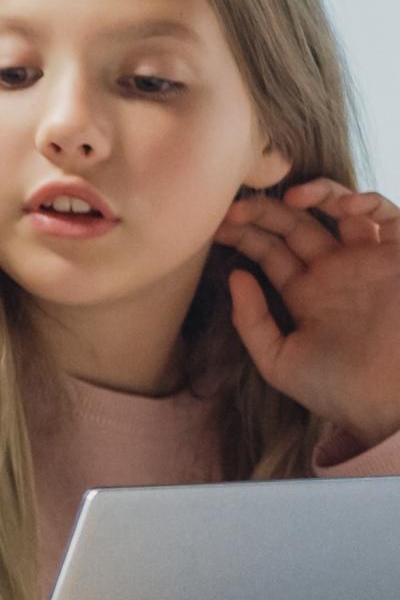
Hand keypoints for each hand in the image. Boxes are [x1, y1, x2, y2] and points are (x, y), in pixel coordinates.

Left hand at [220, 182, 399, 447]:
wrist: (391, 406)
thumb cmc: (338, 391)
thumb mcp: (279, 361)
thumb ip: (252, 322)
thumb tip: (235, 275)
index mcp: (305, 292)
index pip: (269, 250)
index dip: (243, 233)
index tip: (216, 226)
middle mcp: (335, 271)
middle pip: (295, 224)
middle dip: (264, 211)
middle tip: (235, 206)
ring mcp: (368, 262)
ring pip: (340, 209)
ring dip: (314, 193)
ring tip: (289, 199)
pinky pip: (388, 216)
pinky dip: (365, 202)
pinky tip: (341, 206)